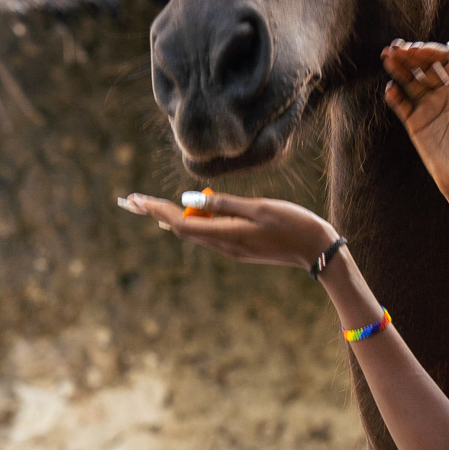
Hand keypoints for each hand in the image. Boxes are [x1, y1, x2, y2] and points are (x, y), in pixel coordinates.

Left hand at [117, 191, 336, 267]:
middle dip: (155, 213)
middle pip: (181, 230)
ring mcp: (233, 249)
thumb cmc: (294, 223)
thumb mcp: (259, 207)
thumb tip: (188, 200)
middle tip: (130, 201)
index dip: (157, 211)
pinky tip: (188, 213)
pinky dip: (194, 222)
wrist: (318, 250)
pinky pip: (209, 234)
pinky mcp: (241, 247)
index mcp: (228, 235)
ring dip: (172, 218)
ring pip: (194, 233)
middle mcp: (225, 246)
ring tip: (149, 205)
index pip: (182, 224)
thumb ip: (224, 203)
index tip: (136, 199)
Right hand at [382, 39, 448, 203]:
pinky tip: (391, 87)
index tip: (415, 49)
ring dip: (398, 68)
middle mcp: (443, 93)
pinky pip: (401, 104)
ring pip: (410, 81)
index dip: (428, 51)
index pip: (442, 60)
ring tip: (387, 57)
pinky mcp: (414, 122)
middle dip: (410, 55)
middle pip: (423, 67)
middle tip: (395, 47)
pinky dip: (394, 95)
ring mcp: (428, 107)